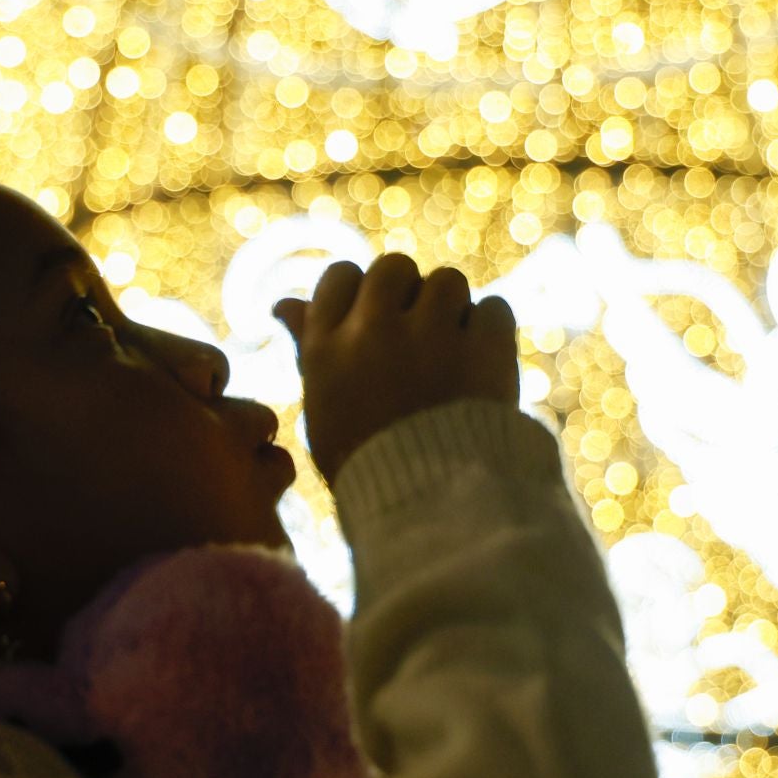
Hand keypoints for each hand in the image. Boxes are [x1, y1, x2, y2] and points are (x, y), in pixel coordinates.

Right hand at [272, 254, 517, 482]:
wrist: (429, 510)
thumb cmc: (365, 462)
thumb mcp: (323, 408)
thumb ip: (307, 348)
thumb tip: (284, 303)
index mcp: (326, 346)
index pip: (340, 275)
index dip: (361, 292)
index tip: (376, 320)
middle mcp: (373, 330)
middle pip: (394, 267)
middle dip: (408, 291)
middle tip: (419, 335)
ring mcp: (430, 336)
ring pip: (447, 281)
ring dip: (452, 308)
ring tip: (452, 354)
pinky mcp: (483, 348)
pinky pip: (493, 308)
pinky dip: (491, 331)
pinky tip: (482, 364)